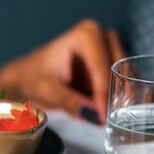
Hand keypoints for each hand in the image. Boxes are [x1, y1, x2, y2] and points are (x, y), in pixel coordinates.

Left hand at [0, 19, 124, 122]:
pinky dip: (120, 97)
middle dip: (116, 95)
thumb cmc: (34, 77)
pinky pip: (124, 81)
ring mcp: (109, 49)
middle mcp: (102, 36)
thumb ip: (70, 101)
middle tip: (110, 119)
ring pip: (126, 75)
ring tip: (110, 118)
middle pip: (120, 69)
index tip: (102, 116)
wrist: (27, 76)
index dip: (103, 92)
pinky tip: (111, 113)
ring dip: (121, 97)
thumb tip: (94, 115)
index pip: (101, 67)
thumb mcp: (48, 90)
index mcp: (86, 34)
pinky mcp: (111, 64)